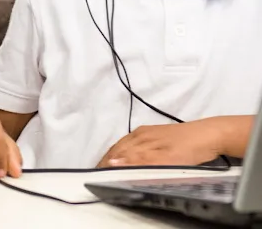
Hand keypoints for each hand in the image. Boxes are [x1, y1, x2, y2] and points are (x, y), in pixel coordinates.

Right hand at [97, 118, 224, 167]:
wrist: (209, 135)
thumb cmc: (188, 149)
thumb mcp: (165, 160)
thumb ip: (139, 161)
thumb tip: (113, 162)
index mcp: (140, 140)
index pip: (117, 154)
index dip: (106, 165)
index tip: (97, 175)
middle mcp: (141, 134)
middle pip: (118, 148)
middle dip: (106, 159)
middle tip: (98, 171)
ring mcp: (148, 132)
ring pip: (125, 144)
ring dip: (114, 154)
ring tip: (107, 163)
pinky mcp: (155, 132)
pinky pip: (132, 141)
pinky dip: (124, 149)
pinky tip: (127, 152)